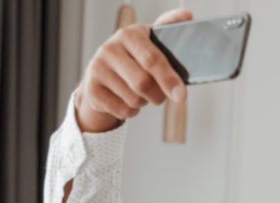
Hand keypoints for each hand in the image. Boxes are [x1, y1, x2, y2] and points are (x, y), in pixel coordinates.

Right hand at [74, 8, 191, 132]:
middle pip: (143, 84)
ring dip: (144, 102)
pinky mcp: (91, 89)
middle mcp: (110, 49)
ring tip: (139, 92)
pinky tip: (126, 99)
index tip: (181, 95)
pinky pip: (123, 110)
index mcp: (129, 35)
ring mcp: (98, 68)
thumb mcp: (150, 40)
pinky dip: (131, 110)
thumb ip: (168, 27)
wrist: (102, 75)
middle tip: (160, 95)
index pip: (152, 60)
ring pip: (134, 99)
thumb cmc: (134, 58)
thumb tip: (187, 15)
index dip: (169, 79)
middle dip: (158, 95)